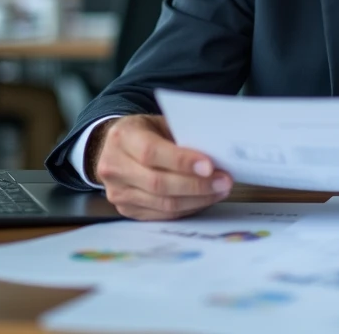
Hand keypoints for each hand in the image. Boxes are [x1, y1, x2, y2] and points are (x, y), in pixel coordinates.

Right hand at [89, 114, 231, 219]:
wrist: (117, 147)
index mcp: (123, 137)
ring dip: (197, 199)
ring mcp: (117, 192)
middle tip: (224, 181)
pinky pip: (162, 214)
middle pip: (158, 183)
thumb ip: (181, 135)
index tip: (209, 166)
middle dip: (196, 185)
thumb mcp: (160, 123)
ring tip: (220, 190)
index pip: (151, 152)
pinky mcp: (126, 209)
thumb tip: (216, 153)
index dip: (182, 161)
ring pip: (162, 203)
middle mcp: (114, 166)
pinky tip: (204, 199)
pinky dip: (187, 208)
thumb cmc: (147, 131)